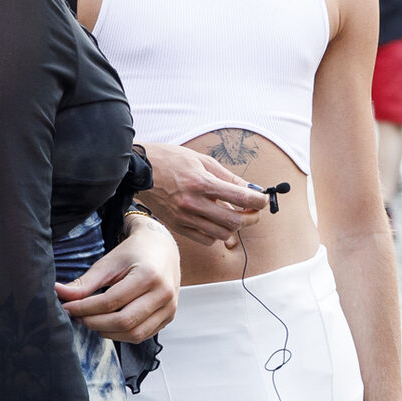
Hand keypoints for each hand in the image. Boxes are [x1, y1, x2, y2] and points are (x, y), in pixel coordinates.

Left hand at [58, 217, 179, 341]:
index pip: (111, 302)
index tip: (67, 308)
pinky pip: (143, 335)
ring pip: (135, 334)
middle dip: (95, 323)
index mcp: (149, 275)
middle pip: (124, 321)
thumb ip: (85, 282)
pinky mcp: (169, 316)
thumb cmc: (134, 253)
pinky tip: (109, 324)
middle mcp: (164, 293)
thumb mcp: (108, 263)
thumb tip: (59, 294)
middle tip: (78, 317)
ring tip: (92, 321)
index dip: (85, 308)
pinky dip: (122, 334)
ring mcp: (170, 307)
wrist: (162, 249)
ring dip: (108, 332)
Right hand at [141, 143, 266, 247]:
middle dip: (252, 218)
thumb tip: (252, 190)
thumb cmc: (171, 161)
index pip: (241, 197)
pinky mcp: (177, 226)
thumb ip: (229, 177)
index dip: (259, 201)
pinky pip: (206, 239)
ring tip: (234, 215)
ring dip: (234, 227)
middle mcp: (193, 203)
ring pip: (222, 234)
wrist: (137, 171)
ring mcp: (184, 217)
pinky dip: (216, 233)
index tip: (264, 200)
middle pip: (235, 221)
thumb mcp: (202, 160)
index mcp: (201, 183)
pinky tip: (215, 222)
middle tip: (254, 212)